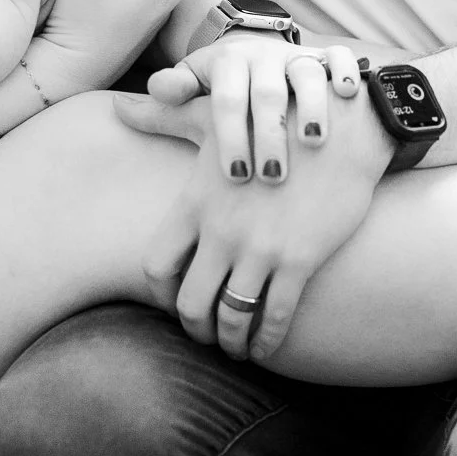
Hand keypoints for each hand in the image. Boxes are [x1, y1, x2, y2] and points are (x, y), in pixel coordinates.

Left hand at [115, 85, 395, 361]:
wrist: (340, 126)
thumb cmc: (271, 117)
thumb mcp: (212, 115)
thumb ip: (161, 117)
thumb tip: (116, 108)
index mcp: (195, 202)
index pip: (156, 265)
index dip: (160, 293)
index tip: (175, 297)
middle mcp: (222, 231)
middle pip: (189, 303)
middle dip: (195, 327)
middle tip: (205, 333)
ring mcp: (261, 249)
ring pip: (231, 318)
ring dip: (230, 341)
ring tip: (235, 345)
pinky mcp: (300, 260)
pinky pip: (277, 317)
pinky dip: (267, 341)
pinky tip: (266, 347)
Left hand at [148, 36, 359, 185]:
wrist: (272, 62)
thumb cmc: (232, 90)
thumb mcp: (201, 93)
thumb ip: (169, 105)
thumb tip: (120, 107)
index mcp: (227, 64)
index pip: (225, 100)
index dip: (229, 136)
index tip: (234, 176)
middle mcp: (263, 58)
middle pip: (266, 94)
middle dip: (267, 135)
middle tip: (268, 179)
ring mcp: (298, 59)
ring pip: (305, 75)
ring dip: (310, 107)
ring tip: (313, 142)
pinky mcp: (330, 62)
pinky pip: (341, 59)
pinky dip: (344, 73)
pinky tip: (347, 97)